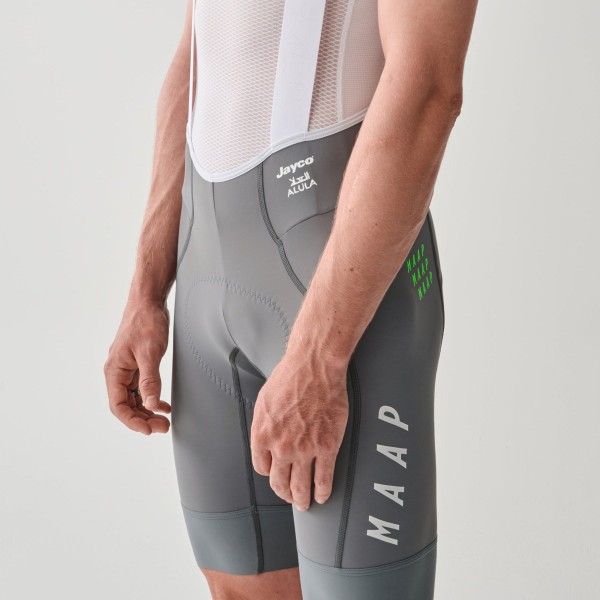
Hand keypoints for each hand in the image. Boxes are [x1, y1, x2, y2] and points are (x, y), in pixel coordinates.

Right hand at [104, 300, 171, 434]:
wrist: (148, 301)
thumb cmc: (146, 322)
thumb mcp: (150, 353)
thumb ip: (150, 380)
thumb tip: (149, 404)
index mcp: (114, 371)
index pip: (118, 406)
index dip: (132, 421)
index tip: (149, 430)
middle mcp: (117, 372)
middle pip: (126, 405)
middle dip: (143, 419)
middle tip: (163, 427)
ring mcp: (127, 369)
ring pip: (134, 398)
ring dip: (148, 411)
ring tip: (164, 420)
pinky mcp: (137, 364)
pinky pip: (141, 388)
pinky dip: (151, 398)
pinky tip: (163, 405)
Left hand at [250, 349, 348, 509]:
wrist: (314, 367)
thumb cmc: (289, 378)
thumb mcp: (264, 401)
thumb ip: (263, 424)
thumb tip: (265, 438)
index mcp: (262, 435)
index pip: (262, 468)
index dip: (270, 473)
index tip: (277, 474)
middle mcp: (280, 447)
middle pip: (279, 483)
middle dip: (285, 494)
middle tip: (290, 498)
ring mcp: (304, 450)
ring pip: (301, 487)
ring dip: (302, 499)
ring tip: (305, 503)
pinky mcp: (326, 447)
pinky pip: (324, 478)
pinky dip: (323, 491)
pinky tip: (323, 495)